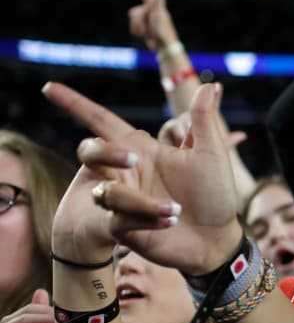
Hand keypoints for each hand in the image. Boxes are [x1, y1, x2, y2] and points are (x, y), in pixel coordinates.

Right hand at [43, 80, 242, 274]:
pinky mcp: (125, 228)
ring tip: (176, 210)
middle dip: (106, 153)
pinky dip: (146, 219)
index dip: (75, 104)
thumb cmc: (214, 194)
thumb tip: (212, 84)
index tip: (48, 87)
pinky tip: (172, 220)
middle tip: (134, 159)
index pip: (103, 121)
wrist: (216, 238)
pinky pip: (120, 220)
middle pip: (93, 153)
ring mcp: (123, 200)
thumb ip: (204, 120)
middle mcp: (125, 172)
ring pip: (107, 192)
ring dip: (142, 202)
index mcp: (141, 149)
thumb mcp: (211, 154)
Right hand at [125, 0, 179, 51]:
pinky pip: (133, 28)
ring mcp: (146, 19)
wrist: (163, 46)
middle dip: (138, 21)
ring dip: (138, 27)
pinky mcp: (143, 27)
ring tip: (149, 32)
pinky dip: (137, 32)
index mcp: (154, 4)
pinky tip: (146, 36)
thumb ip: (159, 0)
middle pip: (133, 12)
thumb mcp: (159, 13)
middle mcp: (149, 10)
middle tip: (150, 26)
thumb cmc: (163, 29)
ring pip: (132, 20)